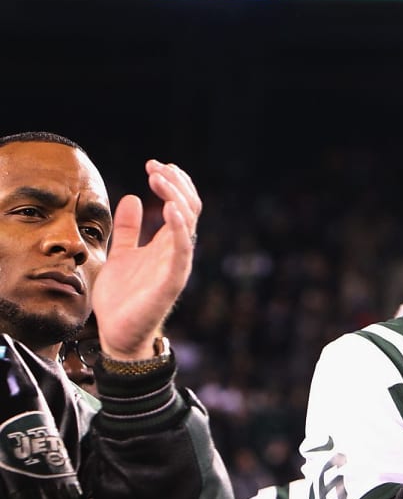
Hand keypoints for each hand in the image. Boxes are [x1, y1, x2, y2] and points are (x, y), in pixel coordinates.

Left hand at [92, 160, 200, 359]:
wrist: (117, 333)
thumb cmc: (121, 298)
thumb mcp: (120, 253)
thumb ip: (128, 229)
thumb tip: (130, 198)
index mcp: (165, 244)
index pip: (181, 206)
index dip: (172, 183)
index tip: (153, 165)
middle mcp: (175, 252)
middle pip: (189, 208)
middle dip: (175, 183)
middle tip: (153, 165)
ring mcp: (176, 265)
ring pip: (188, 223)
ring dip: (176, 197)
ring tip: (158, 178)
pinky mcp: (171, 281)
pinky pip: (182, 252)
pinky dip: (180, 229)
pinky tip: (171, 209)